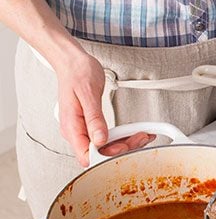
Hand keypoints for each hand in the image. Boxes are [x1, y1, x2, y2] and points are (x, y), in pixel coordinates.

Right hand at [56, 50, 152, 165]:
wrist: (72, 62)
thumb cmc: (77, 72)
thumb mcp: (88, 93)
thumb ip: (94, 119)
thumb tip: (99, 140)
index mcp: (71, 127)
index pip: (86, 156)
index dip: (106, 156)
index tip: (123, 147)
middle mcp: (76, 132)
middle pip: (100, 153)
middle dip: (123, 148)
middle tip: (140, 137)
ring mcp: (84, 130)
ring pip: (107, 147)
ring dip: (126, 143)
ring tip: (142, 134)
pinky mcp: (91, 126)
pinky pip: (108, 138)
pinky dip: (123, 137)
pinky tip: (135, 133)